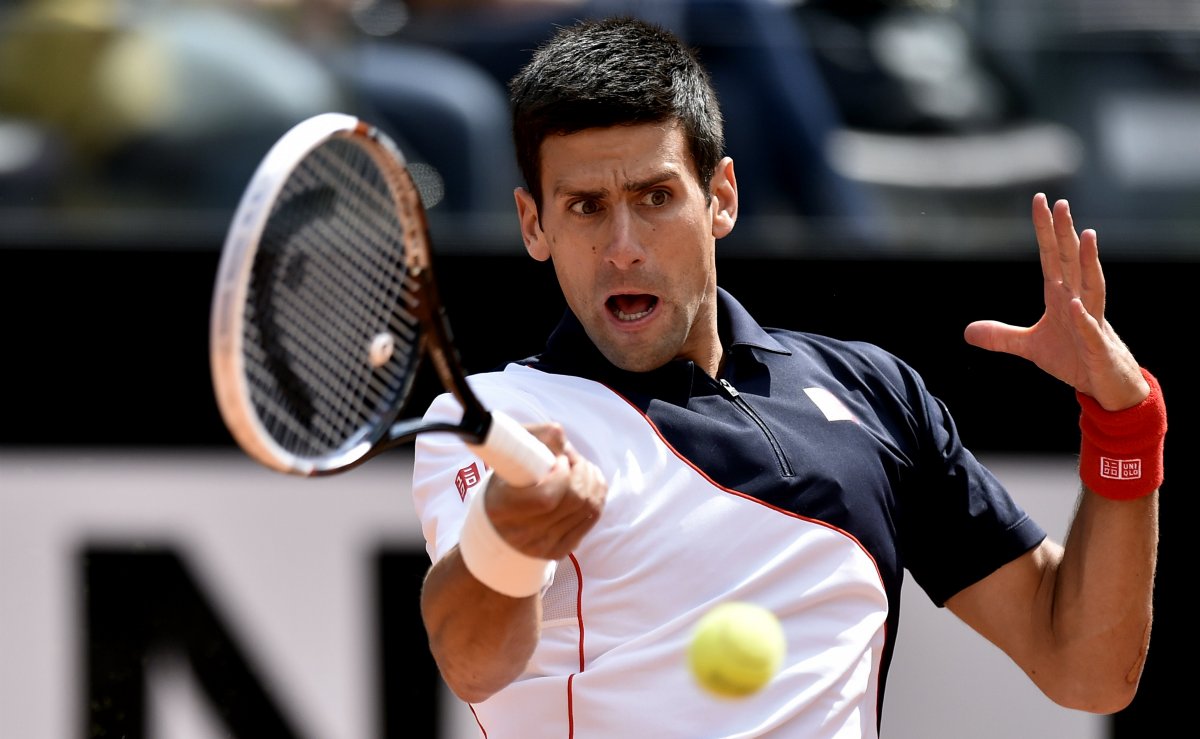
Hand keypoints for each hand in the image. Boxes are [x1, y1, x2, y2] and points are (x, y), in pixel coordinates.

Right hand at [483, 423, 606, 559]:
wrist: (493, 526)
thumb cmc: (503, 482)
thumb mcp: (509, 455)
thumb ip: (536, 438)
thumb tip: (564, 442)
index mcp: (502, 508)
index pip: (547, 497)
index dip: (562, 475)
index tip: (559, 460)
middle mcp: (521, 533)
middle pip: (573, 502)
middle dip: (582, 473)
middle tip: (574, 460)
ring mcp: (541, 546)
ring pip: (587, 511)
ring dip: (593, 483)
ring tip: (584, 468)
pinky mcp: (557, 551)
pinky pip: (589, 522)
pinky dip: (597, 499)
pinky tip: (590, 485)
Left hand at [963, 193, 1147, 409]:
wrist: (1105, 386)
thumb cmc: (1074, 358)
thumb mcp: (1030, 347)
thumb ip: (1002, 336)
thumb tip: (968, 331)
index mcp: (1062, 296)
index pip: (1052, 257)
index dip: (1046, 230)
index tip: (1041, 200)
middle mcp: (1079, 301)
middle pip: (1072, 262)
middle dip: (1066, 234)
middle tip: (1062, 203)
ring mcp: (1092, 322)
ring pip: (1092, 286)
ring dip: (1089, 262)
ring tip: (1087, 235)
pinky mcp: (1098, 347)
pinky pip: (1091, 331)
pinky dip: (1083, 319)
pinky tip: (1075, 306)